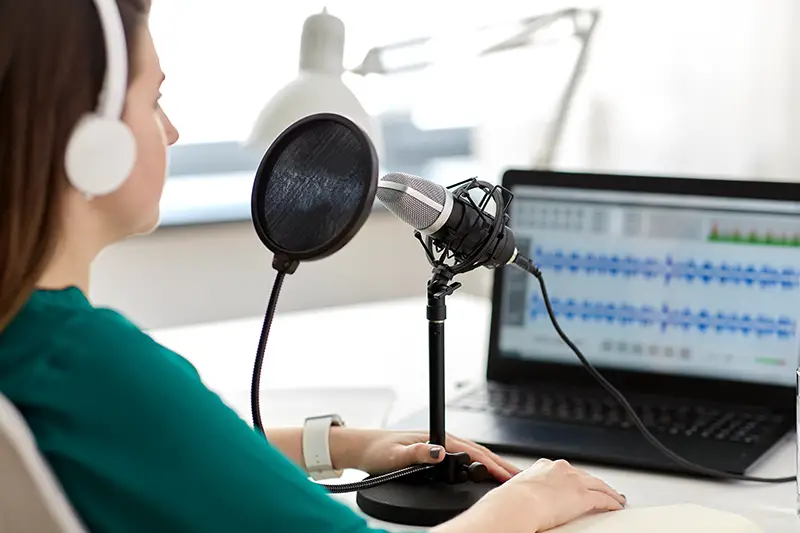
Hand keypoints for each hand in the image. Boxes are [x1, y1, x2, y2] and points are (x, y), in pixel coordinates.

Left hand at [332, 428, 520, 481]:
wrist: (364, 447)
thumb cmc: (378, 450)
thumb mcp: (394, 455)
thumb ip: (416, 453)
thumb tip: (438, 452)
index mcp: (437, 438)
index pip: (473, 451)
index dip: (493, 464)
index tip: (508, 476)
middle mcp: (442, 439)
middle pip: (480, 451)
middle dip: (501, 465)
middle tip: (521, 479)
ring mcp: (441, 444)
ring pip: (475, 454)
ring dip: (494, 465)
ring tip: (511, 478)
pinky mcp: (438, 452)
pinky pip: (467, 457)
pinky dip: (482, 464)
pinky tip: (487, 473)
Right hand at [449, 458, 624, 532]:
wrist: (517, 505)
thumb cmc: (510, 501)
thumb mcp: (516, 489)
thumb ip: (523, 491)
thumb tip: (515, 501)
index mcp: (542, 467)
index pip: (565, 471)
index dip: (574, 478)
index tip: (577, 482)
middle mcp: (560, 469)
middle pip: (584, 475)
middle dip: (592, 483)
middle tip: (601, 489)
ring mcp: (573, 481)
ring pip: (598, 485)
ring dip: (608, 492)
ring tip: (615, 498)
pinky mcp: (582, 496)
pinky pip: (603, 499)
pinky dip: (611, 502)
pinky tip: (616, 506)